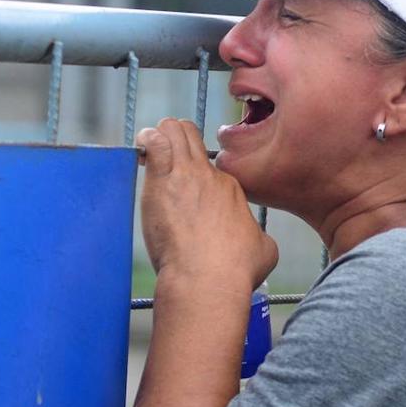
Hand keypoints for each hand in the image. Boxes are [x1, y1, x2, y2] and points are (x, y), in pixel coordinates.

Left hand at [137, 118, 277, 291]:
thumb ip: (258, 238)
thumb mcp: (264, 249)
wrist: (209, 277)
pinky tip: (141, 151)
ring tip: (148, 150)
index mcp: (230, 189)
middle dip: (175, 139)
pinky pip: (154, 143)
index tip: (182, 195)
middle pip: (191, 135)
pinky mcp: (162, 180)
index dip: (193, 178)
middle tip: (163, 158)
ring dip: (159, 135)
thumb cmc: (235, 270)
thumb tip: (257, 242)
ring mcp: (185, 174)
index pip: (207, 168)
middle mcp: (209, 175)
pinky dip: (146, 141)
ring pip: (173, 129)